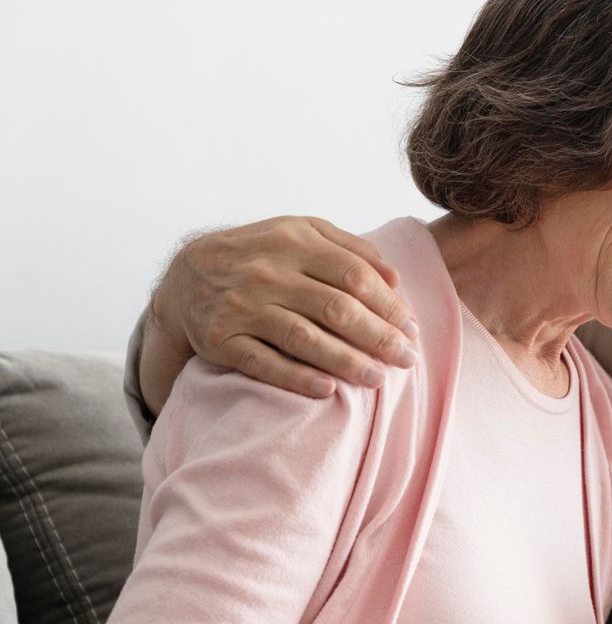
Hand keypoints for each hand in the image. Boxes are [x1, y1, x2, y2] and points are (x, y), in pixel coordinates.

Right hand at [145, 216, 420, 407]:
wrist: (187, 275)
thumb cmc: (262, 255)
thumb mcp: (301, 234)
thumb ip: (350, 248)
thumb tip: (395, 277)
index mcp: (294, 242)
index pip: (353, 276)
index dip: (388, 305)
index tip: (412, 328)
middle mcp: (267, 272)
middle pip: (335, 308)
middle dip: (378, 337)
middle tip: (407, 359)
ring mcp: (241, 306)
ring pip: (303, 338)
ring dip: (347, 361)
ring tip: (379, 380)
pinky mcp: (219, 339)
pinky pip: (262, 362)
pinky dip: (296, 377)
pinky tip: (328, 390)